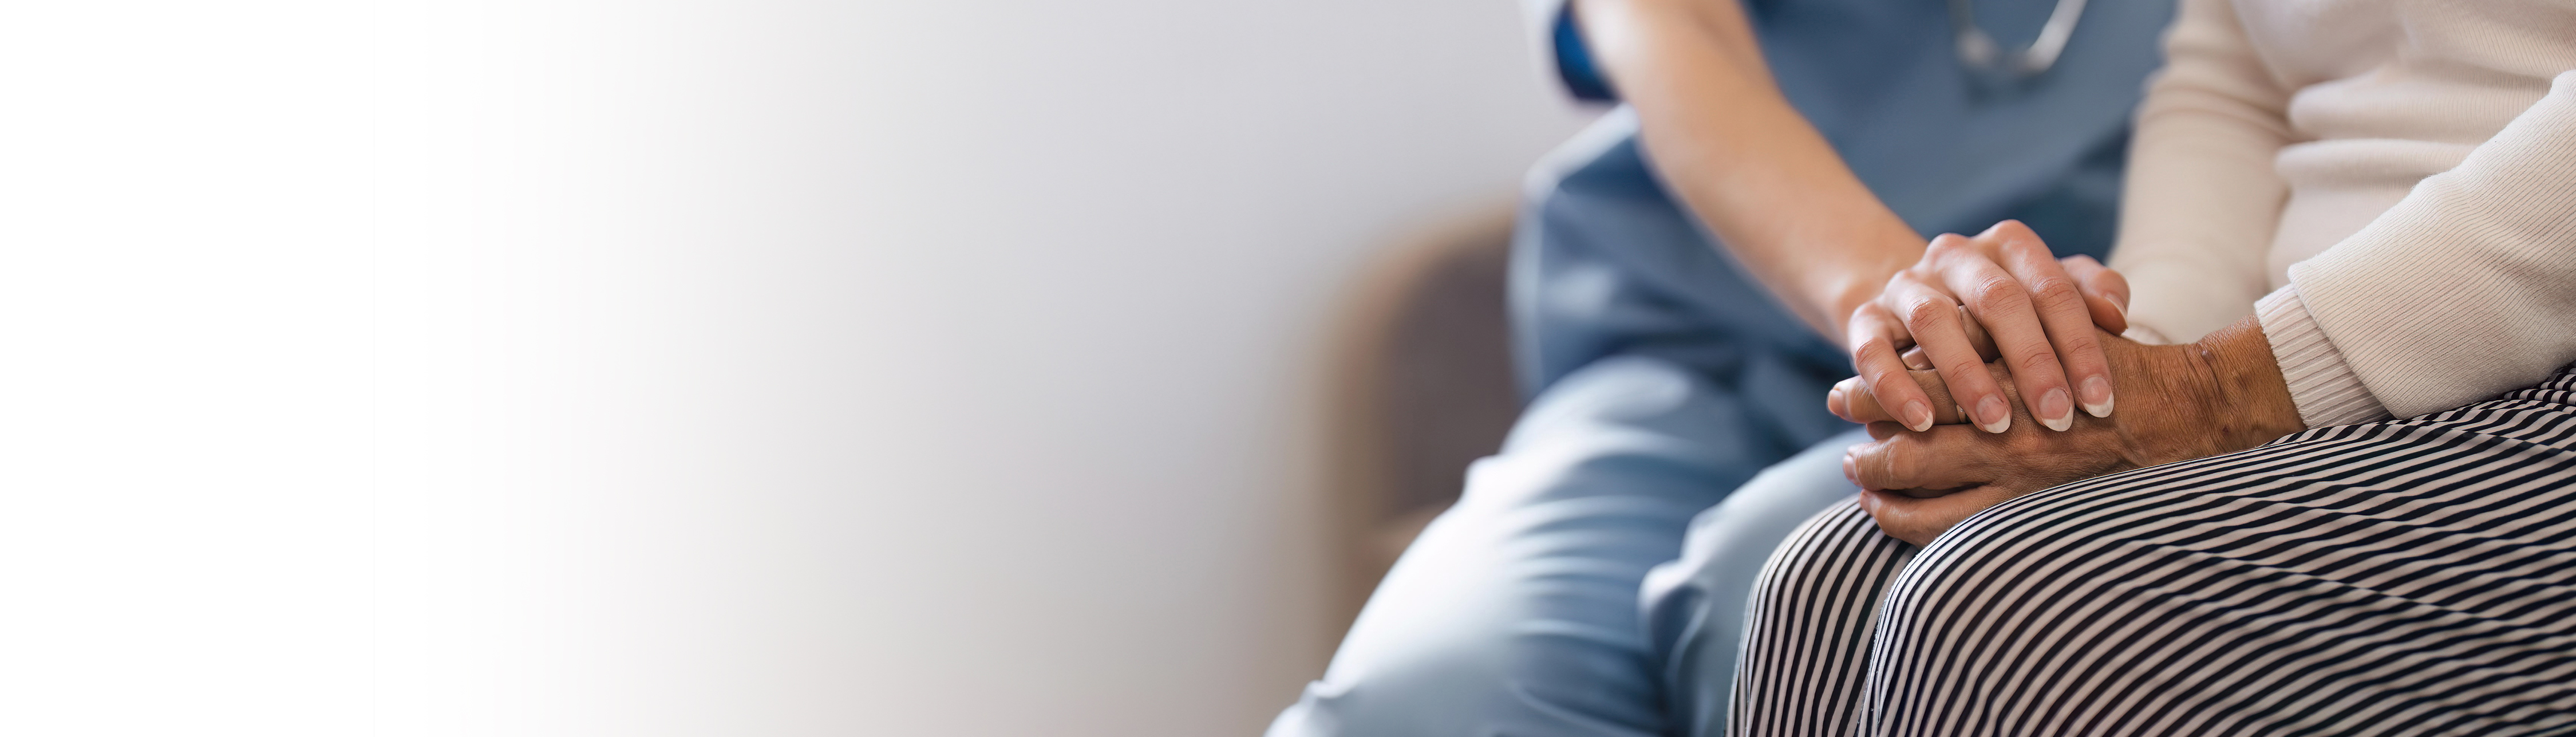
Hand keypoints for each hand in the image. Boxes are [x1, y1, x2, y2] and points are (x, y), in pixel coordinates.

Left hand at [1831, 317, 2301, 545]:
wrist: (2185, 409)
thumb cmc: (2118, 360)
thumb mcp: (2059, 318)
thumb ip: (2007, 319)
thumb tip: (1948, 323)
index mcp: (2002, 368)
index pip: (1915, 378)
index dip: (1872, 387)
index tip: (1839, 393)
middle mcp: (2001, 422)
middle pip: (1908, 433)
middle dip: (1865, 440)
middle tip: (1843, 447)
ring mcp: (2012, 469)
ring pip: (1919, 484)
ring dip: (1878, 484)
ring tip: (1859, 480)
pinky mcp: (2026, 506)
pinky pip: (1949, 524)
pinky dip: (1909, 520)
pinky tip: (1890, 513)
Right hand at [1844, 221, 2130, 434]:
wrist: (1913, 307)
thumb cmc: (2003, 314)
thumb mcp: (2050, 294)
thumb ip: (2090, 293)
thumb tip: (2116, 315)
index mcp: (2008, 245)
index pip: (2052, 288)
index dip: (2079, 345)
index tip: (2100, 402)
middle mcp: (1956, 256)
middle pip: (1997, 299)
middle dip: (2031, 362)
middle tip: (2056, 418)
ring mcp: (1906, 285)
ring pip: (1933, 321)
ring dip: (1966, 376)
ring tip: (1994, 425)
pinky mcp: (1864, 318)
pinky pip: (1872, 351)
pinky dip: (1895, 387)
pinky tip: (1923, 423)